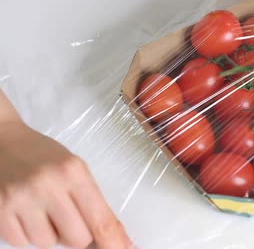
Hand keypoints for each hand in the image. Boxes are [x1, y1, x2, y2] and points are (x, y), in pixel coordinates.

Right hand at [0, 120, 131, 248]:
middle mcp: (48, 185)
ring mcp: (20, 199)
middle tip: (69, 217)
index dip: (114, 241)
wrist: (2, 141)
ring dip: (49, 234)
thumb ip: (93, 202)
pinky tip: (25, 213)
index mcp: (73, 172)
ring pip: (47, 244)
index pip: (100, 219)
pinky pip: (21, 243)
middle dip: (77, 236)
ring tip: (43, 210)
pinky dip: (27, 235)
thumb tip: (116, 237)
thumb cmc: (43, 156)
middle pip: (77, 239)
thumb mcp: (74, 169)